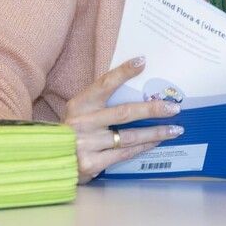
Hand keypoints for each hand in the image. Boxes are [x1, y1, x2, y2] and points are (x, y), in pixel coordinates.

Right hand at [63, 57, 183, 183]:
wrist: (50, 163)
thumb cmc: (73, 133)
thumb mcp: (82, 113)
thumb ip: (102, 104)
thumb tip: (140, 91)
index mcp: (79, 105)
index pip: (103, 85)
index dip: (123, 73)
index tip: (142, 61)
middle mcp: (81, 123)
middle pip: (124, 113)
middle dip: (152, 109)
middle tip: (174, 107)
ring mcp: (85, 145)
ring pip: (129, 136)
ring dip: (155, 132)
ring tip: (175, 129)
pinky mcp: (91, 163)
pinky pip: (125, 153)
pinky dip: (143, 147)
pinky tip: (156, 142)